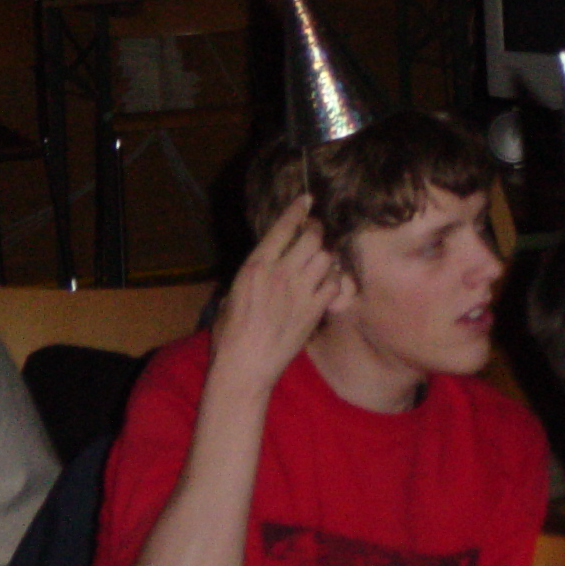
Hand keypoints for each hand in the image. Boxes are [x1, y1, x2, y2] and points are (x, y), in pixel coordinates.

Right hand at [211, 194, 339, 388]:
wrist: (245, 365)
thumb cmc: (230, 334)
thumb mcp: (232, 293)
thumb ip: (252, 274)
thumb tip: (264, 263)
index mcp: (255, 266)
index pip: (282, 228)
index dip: (297, 210)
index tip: (307, 200)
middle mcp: (281, 273)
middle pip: (311, 237)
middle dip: (316, 230)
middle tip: (316, 231)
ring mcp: (300, 291)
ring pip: (326, 257)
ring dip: (326, 253)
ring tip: (321, 257)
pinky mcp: (314, 310)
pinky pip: (334, 283)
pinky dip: (335, 278)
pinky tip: (329, 281)